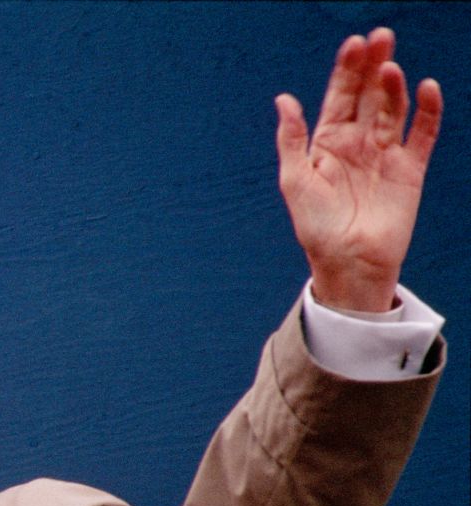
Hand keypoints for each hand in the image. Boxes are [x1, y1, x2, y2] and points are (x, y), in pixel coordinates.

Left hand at [275, 27, 441, 311]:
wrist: (347, 262)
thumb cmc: (315, 226)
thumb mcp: (295, 180)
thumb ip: (291, 139)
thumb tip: (283, 99)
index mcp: (328, 141)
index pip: (339, 96)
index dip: (346, 70)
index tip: (353, 44)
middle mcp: (359, 141)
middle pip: (369, 94)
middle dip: (374, 65)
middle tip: (381, 37)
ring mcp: (386, 153)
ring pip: (394, 108)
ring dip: (394, 86)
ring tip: (390, 68)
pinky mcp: (411, 169)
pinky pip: (423, 134)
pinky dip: (428, 111)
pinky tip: (426, 88)